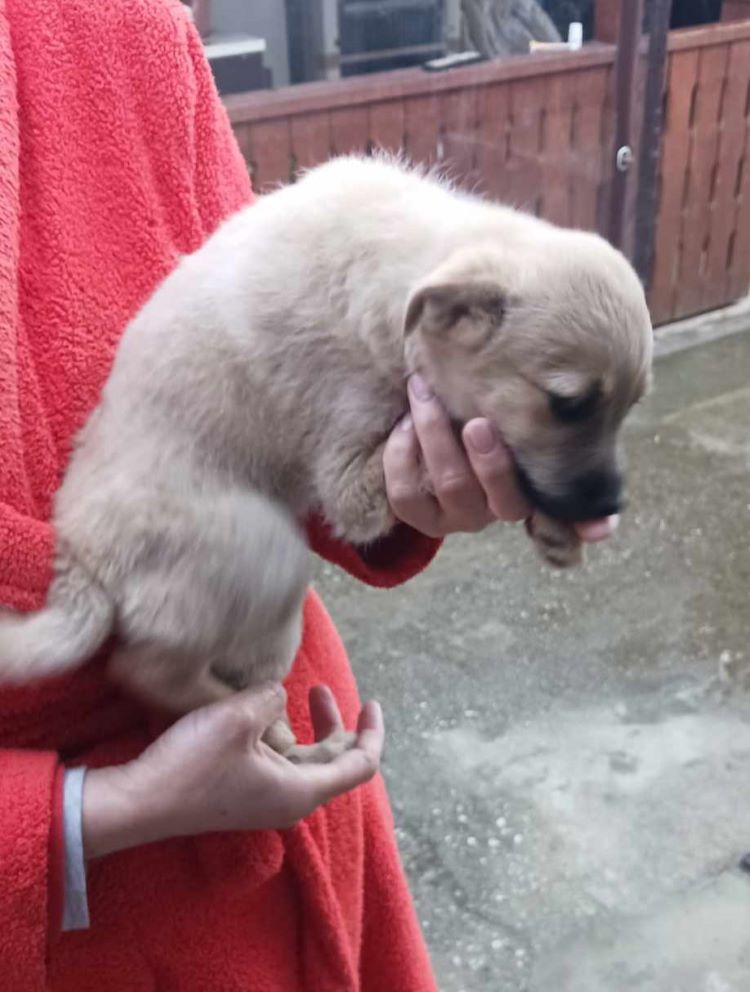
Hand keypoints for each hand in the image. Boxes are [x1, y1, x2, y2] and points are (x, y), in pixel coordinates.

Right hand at [82, 683, 382, 858]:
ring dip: (306, 727)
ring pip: (304, 761)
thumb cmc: (192, 764)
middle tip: (319, 688)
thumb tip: (279, 696)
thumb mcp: (238, 717)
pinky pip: (280, 763)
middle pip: (333, 761)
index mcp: (301, 791)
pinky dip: (282, 735)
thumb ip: (271, 698)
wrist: (140, 802)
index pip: (360, 765)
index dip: (371, 732)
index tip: (372, 701)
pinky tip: (261, 713)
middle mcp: (290, 800)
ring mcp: (266, 799)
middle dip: (334, 722)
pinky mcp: (244, 793)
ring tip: (292, 692)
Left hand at [383, 374, 618, 541]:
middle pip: (501, 493)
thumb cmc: (485, 411)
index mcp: (534, 485)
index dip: (583, 520)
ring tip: (423, 395)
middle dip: (489, 458)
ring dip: (435, 436)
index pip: (563, 503)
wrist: (435, 424)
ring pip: (452, 484)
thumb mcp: (519, 415)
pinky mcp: (423, 519)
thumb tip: (607, 479)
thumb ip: (555, 422)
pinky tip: (404, 425)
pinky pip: (407, 495)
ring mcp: (460, 517)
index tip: (593, 523)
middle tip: (477, 423)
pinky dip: (401, 455)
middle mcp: (500, 509)